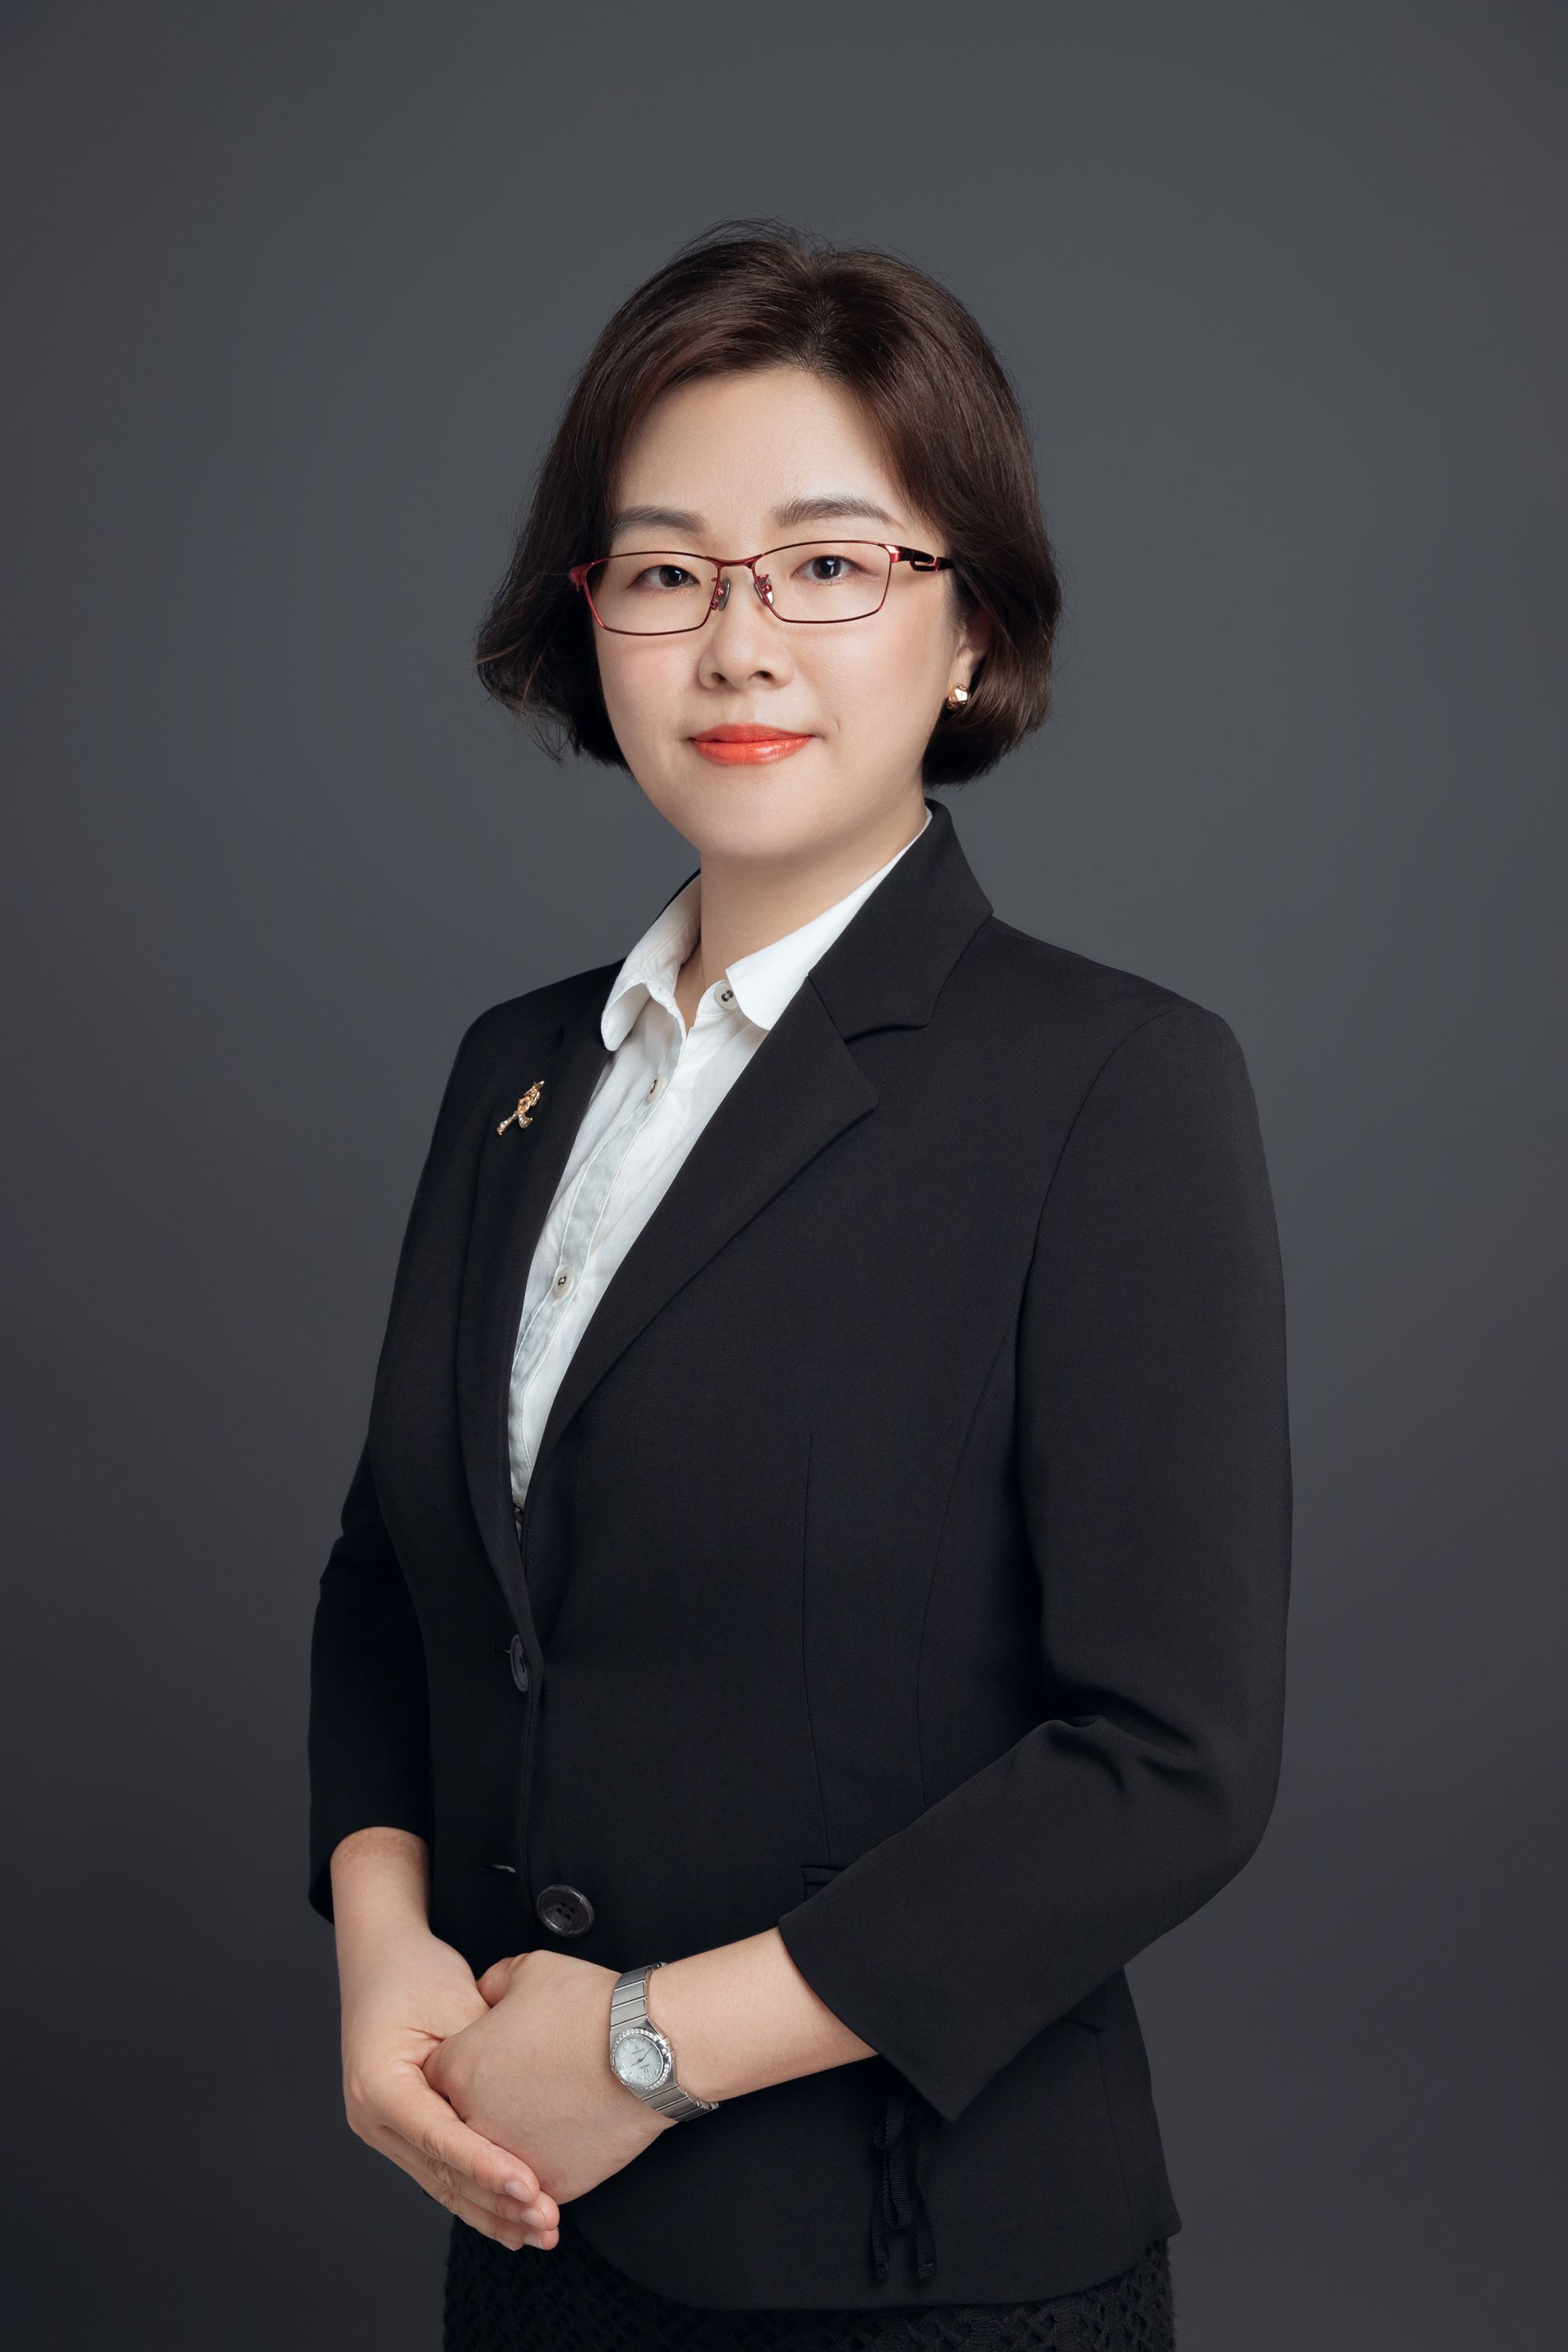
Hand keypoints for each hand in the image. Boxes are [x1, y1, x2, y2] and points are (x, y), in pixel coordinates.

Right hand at [337, 1917, 561, 2250]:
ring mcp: (384, 2130)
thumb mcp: (454, 2005)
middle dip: (495, 2201)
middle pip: (439, 2172)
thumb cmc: (416, 1972)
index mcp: (377, 2083)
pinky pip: (443, 2172)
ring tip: (540, 2229)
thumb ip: (481, 2057)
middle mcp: (372, 2116)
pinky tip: (514, 2218)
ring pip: (442, 2184)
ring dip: (491, 2210)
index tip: (528, 2186)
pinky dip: (479, 2194)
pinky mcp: (403, 2132)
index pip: (437, 2136)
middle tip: (546, 2220)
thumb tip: (521, 2104)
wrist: (383, 1959)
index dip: (485, 2164)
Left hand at [423, 1949, 673, 2207]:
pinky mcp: (552, 2183)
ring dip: (510, 2140)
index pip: (434, 2074)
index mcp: (459, 2068)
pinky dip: (547, 2161)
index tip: (481, 2054)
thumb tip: (488, 1998)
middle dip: (478, 2102)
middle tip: (511, 2083)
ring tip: (539, 2116)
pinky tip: (564, 2138)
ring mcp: (512, 2160)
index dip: (458, 2059)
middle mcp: (474, 2122)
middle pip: (459, 2119)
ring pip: (497, 2156)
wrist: (648, 2049)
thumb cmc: (589, 2007)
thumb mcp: (526, 1970)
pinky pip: (537, 2177)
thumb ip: (492, 1986)